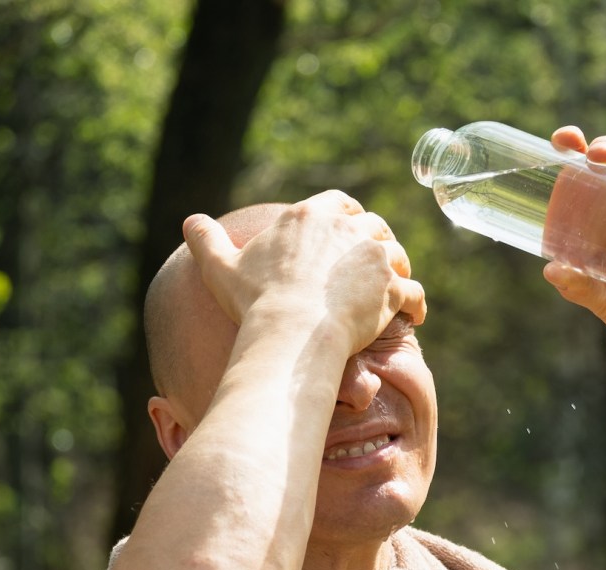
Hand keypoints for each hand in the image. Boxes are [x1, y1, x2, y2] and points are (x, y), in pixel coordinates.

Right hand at [183, 191, 425, 353]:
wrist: (289, 330)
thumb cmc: (254, 300)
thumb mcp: (220, 266)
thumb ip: (206, 239)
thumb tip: (189, 221)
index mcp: (312, 215)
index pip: (340, 203)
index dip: (348, 217)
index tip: (348, 232)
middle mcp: (349, 227)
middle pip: (374, 226)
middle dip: (376, 243)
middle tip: (374, 265)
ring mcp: (375, 256)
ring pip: (398, 255)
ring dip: (398, 270)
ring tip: (393, 290)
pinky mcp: (393, 287)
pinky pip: (414, 292)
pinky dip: (416, 304)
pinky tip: (413, 317)